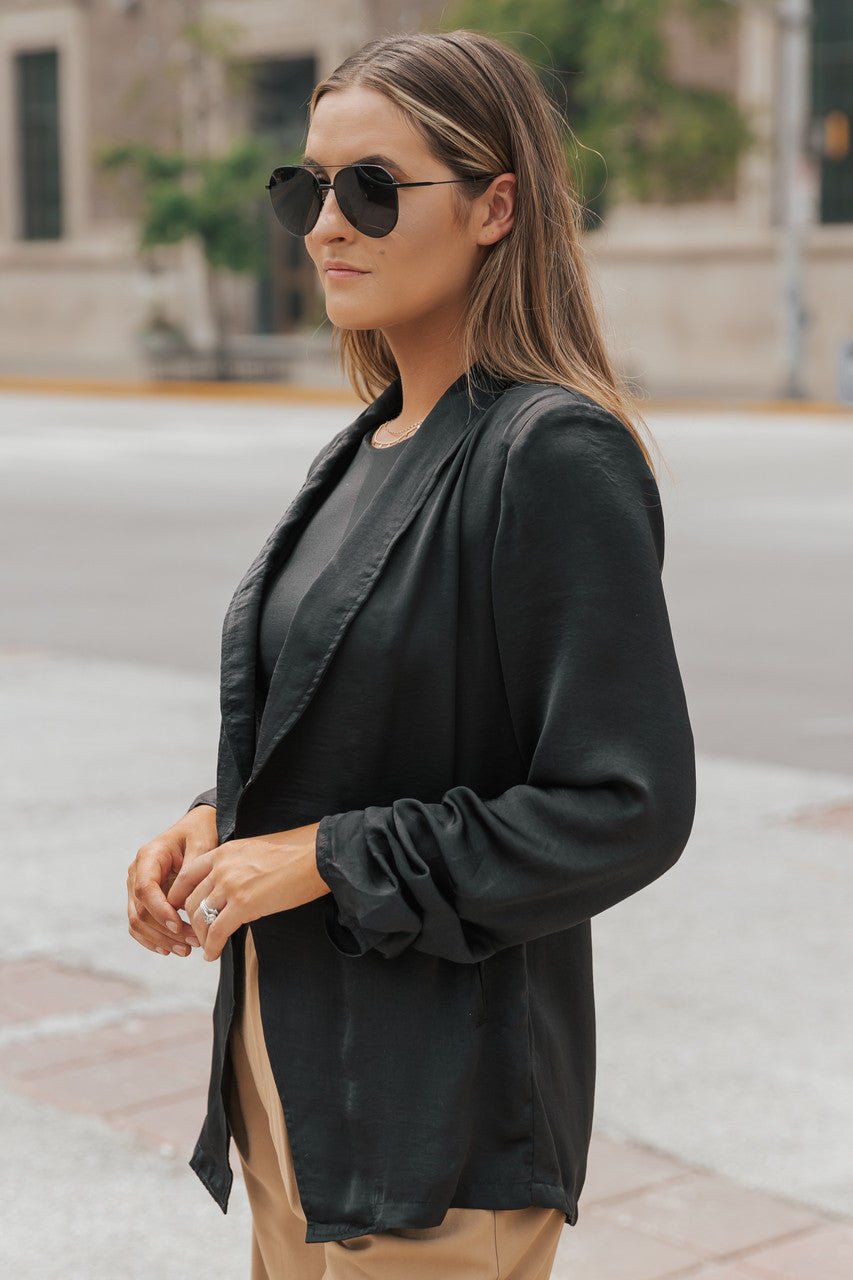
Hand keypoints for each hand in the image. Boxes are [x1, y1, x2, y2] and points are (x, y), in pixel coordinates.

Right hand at [127, 804, 217, 956]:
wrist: (196, 828)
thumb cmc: (200, 833)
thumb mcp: (202, 844)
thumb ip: (192, 870)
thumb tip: (184, 901)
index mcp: (149, 856)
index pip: (145, 889)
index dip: (160, 910)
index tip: (179, 926)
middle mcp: (137, 873)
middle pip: (140, 910)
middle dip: (165, 930)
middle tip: (193, 943)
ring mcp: (136, 887)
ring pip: (138, 921)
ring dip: (160, 939)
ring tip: (186, 950)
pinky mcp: (143, 899)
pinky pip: (139, 924)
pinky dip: (152, 939)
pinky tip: (170, 950)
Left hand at [166, 821, 328, 960]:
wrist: (316, 855)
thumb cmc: (294, 853)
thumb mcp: (254, 851)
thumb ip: (235, 865)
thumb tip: (231, 887)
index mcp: (223, 852)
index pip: (187, 876)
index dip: (181, 897)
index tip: (186, 911)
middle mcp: (221, 867)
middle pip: (191, 900)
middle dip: (191, 922)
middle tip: (198, 935)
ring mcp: (230, 885)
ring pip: (200, 917)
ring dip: (201, 937)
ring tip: (207, 947)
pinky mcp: (244, 904)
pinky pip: (217, 931)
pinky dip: (212, 946)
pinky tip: (213, 954)